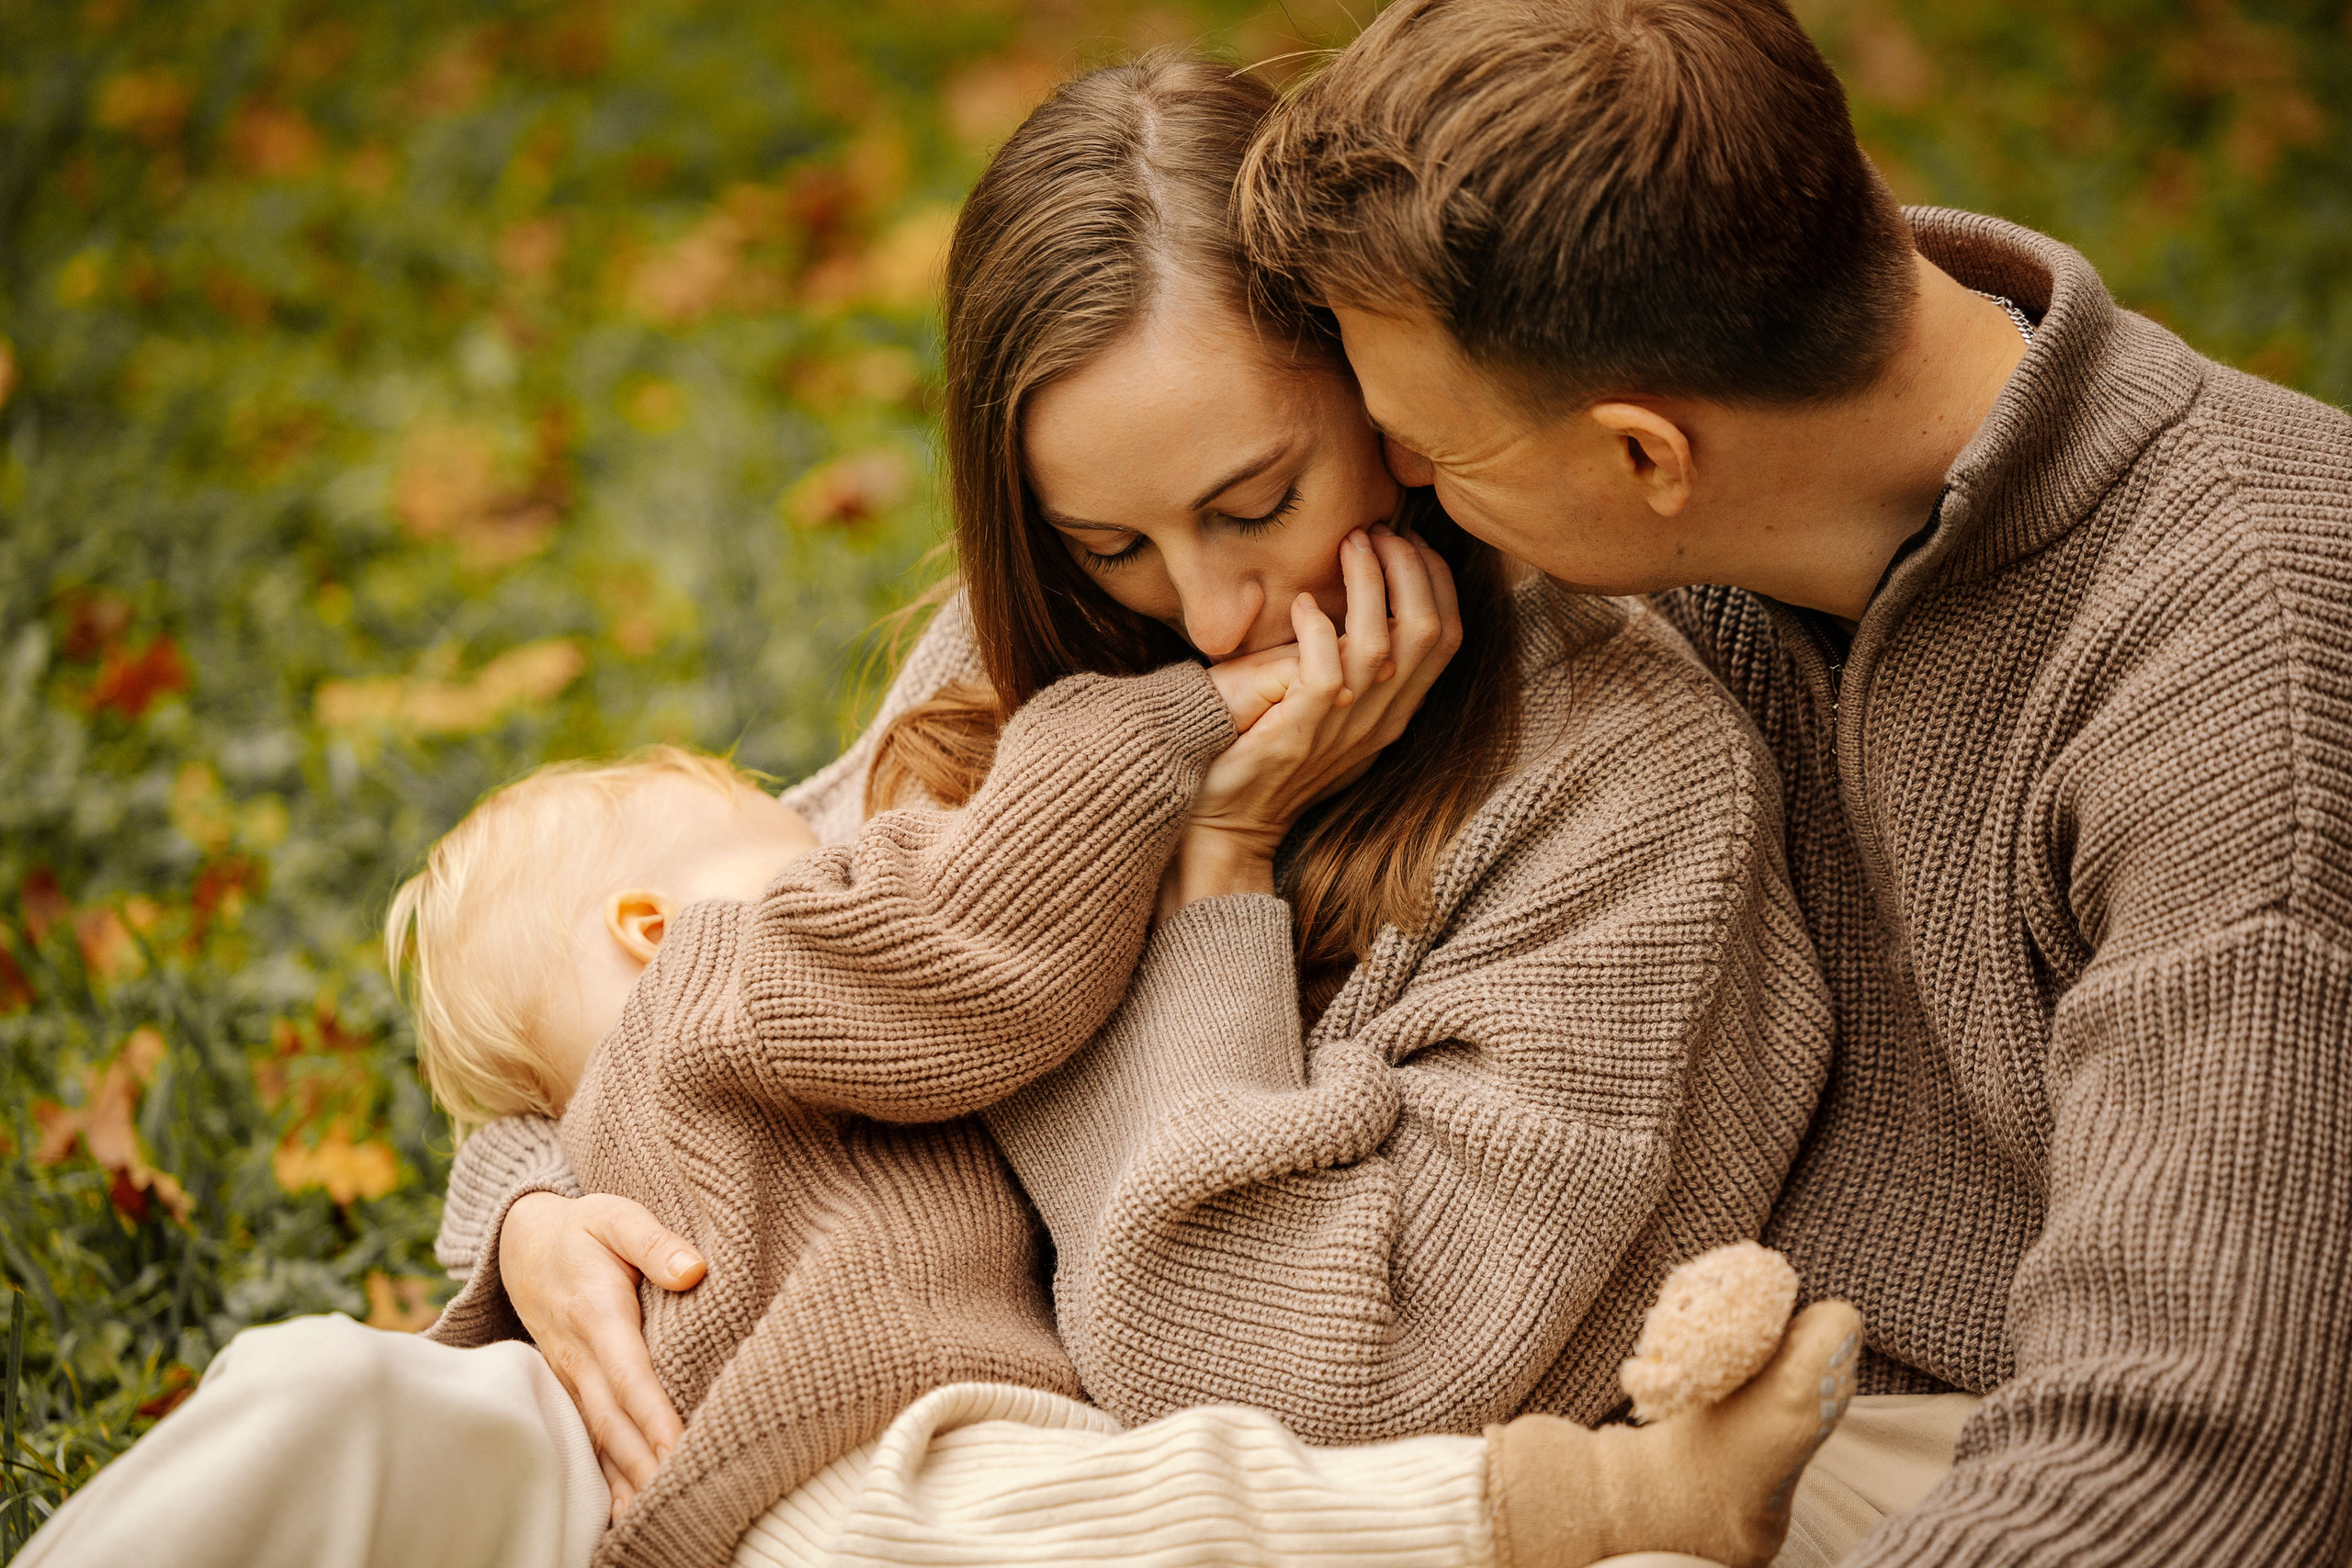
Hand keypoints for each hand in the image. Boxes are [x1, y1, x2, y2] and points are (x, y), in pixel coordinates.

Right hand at [501, 1191, 705, 1518]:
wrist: (522, 1242)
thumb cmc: (581, 1229)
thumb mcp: (616, 1216)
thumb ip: (654, 1241)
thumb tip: (694, 1269)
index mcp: (596, 1313)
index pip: (629, 1374)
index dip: (654, 1414)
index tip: (680, 1446)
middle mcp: (578, 1355)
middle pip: (614, 1419)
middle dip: (644, 1462)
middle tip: (680, 1494)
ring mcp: (569, 1377)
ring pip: (598, 1437)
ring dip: (625, 1478)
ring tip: (656, 1514)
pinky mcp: (568, 1388)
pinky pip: (586, 1437)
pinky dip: (603, 1476)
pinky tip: (623, 1509)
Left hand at [1163, 528, 1461, 914]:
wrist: (1230, 823)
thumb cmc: (1275, 756)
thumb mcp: (1337, 713)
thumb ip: (1360, 668)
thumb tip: (1372, 607)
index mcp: (1397, 710)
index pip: (1447, 637)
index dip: (1436, 580)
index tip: (1408, 541)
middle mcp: (1381, 719)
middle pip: (1428, 632)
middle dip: (1411, 569)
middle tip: (1379, 531)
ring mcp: (1343, 729)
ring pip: (1382, 643)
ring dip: (1369, 584)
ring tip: (1350, 544)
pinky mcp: (1299, 733)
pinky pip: (1325, 672)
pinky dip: (1318, 629)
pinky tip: (1300, 603)